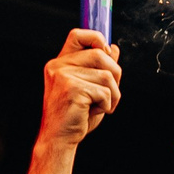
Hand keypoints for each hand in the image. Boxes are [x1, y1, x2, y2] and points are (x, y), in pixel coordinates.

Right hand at [40, 29, 122, 149]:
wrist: (58, 139)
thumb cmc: (74, 116)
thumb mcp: (89, 88)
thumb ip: (99, 68)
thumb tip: (113, 48)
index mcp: (60, 63)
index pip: (78, 35)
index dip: (97, 38)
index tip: (107, 53)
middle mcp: (59, 66)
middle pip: (100, 54)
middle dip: (115, 73)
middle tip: (110, 92)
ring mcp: (63, 76)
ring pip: (106, 75)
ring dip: (113, 94)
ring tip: (102, 106)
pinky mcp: (72, 89)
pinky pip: (104, 91)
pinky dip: (107, 104)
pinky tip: (94, 112)